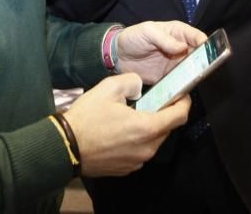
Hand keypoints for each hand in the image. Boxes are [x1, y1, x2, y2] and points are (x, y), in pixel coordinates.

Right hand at [64, 73, 191, 176]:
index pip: (179, 116)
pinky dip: (137, 140)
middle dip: (164, 114)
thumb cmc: (86, 119)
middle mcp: (146, 148)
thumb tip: (140, 86)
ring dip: (149, 128)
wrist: (65, 147)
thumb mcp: (108, 88)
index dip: (184, 103)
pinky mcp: (127, 168)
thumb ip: (132, 81)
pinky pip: (140, 151)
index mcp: (146, 128)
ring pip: (154, 141)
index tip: (182, 96)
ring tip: (132, 116)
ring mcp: (137, 161)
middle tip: (152, 102)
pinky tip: (121, 132)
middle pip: (167, 129)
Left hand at [115, 21, 207, 83]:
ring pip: (192, 70)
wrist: (118, 56)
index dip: (206, 44)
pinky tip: (184, 89)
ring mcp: (175, 64)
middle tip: (206, 68)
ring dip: (195, 75)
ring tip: (196, 80)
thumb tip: (183, 47)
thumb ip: (164, 38)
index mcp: (178, 33)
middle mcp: (180, 49)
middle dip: (204, 61)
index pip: (197, 37)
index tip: (210, 52)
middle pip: (199, 55)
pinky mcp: (168, 78)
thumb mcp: (147, 31)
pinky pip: (180, 82)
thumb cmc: (133, 37)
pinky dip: (183, 85)